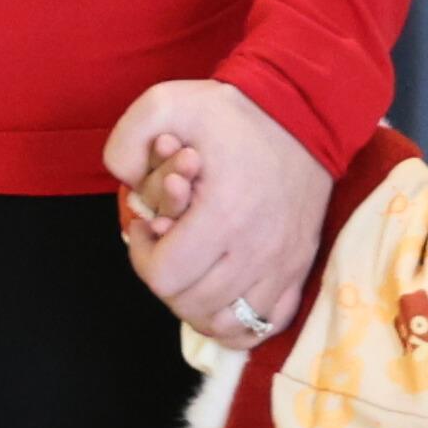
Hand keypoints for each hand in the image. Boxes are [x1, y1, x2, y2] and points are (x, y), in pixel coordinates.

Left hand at [107, 81, 330, 346]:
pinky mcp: (299, 268)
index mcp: (223, 215)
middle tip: (167, 245)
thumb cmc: (233, 113)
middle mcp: (255, 249)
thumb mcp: (166, 103)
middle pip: (190, 305)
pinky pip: (265, 324)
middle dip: (167, 279)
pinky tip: (223, 296)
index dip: (142, 257)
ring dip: (197, 306)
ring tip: (191, 272)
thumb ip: (127, 142)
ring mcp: (282, 264)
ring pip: (225, 323)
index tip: (148, 227)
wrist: (304, 112)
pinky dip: (238, 323)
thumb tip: (124, 183)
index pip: (165, 277)